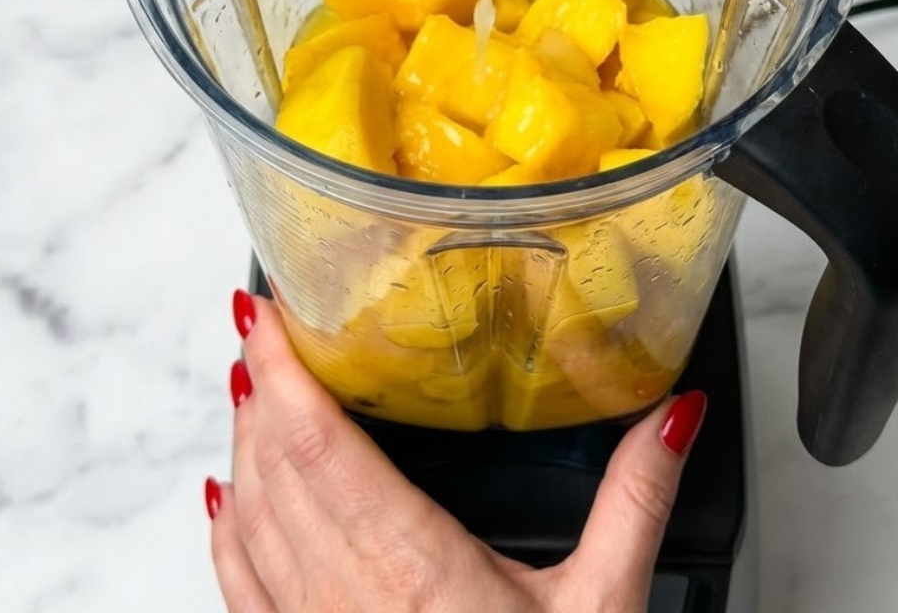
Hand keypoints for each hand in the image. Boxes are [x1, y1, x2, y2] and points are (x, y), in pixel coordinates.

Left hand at [206, 291, 707, 612]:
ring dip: (244, 443)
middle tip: (259, 322)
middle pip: (274, 468)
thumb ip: (635, 500)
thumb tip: (672, 418)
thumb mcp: (602, 603)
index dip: (282, 372)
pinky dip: (226, 527)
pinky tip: (225, 496)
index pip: (319, 447)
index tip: (264, 312)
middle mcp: (345, 593)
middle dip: (260, 387)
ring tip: (249, 381)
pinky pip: (240, 584)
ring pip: (249, 518)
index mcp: (413, 565)